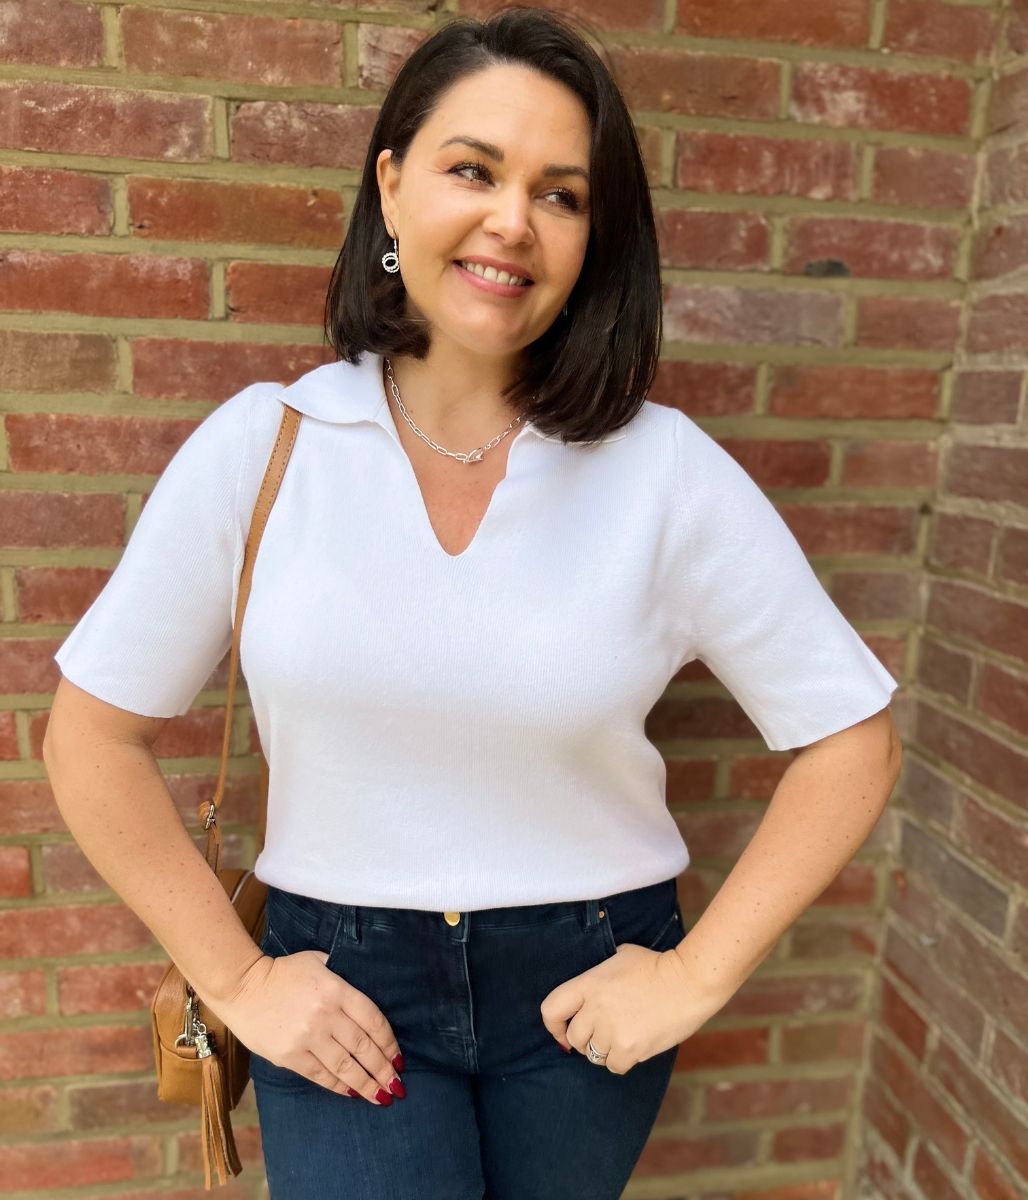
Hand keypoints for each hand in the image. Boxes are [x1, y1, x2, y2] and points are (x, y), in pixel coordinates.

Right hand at [200, 950, 404, 1104]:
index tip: (399, 1059)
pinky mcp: (289, 1055)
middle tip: (397, 1086)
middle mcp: (326, 1015)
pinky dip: (338, 1086)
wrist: (242, 987)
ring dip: (366, 1084)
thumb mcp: (318, 960)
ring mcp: (307, 1037)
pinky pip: (320, 1075)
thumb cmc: (284, 972)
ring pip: (345, 1066)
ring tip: (381, 1097)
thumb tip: (368, 988)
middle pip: (363, 1047)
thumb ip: (343, 976)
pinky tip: (352, 1093)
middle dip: (383, 1070)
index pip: (373, 1020)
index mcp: (337, 990)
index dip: (389, 1043)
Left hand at [539, 942, 722, 1073]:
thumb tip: (590, 989)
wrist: (688, 982)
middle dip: (584, 1038)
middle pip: (574, 1037)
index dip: (553, 1025)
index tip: (562, 1030)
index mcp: (589, 983)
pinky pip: (613, 1066)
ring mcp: (612, 1031)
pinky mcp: (631, 1049)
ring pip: (593, 1055)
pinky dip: (620, 1060)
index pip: (551, 1010)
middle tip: (602, 1032)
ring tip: (622, 1035)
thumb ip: (599, 974)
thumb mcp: (619, 956)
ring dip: (604, 1049)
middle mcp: (595, 1009)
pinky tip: (632, 1046)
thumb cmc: (656, 964)